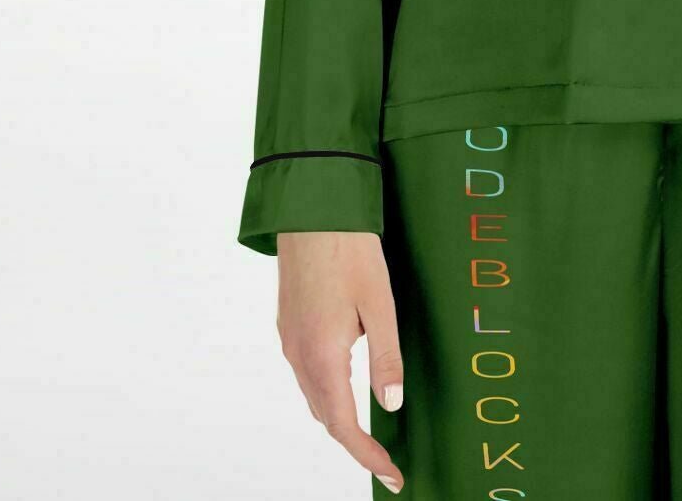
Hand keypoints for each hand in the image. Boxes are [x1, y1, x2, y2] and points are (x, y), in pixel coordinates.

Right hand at [276, 231, 405, 492]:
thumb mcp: (379, 303)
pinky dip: (328, 390)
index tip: (392, 474)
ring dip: (340, 416)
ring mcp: (289, 339)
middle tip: (387, 458)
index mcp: (322, 355)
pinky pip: (307, 372)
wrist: (312, 207)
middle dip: (355, 442)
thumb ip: (386, 358)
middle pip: (325, 416)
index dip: (367, 455)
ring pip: (314, 395)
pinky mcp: (289, 323)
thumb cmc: (350, 248)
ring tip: (372, 430)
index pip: (342, 425)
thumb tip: (391, 407)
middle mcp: (298, 354)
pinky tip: (349, 383)